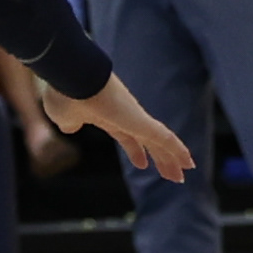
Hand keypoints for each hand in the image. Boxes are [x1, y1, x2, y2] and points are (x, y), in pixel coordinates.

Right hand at [42, 72, 194, 181]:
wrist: (72, 78)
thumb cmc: (64, 93)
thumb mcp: (64, 116)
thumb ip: (70, 123)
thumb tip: (70, 126)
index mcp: (108, 118)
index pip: (127, 137)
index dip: (136, 151)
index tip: (143, 164)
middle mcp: (126, 118)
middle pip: (149, 142)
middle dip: (160, 158)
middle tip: (172, 175)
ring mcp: (136, 118)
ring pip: (160, 142)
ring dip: (172, 159)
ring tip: (183, 175)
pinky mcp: (142, 120)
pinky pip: (166, 138)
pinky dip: (178, 150)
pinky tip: (188, 162)